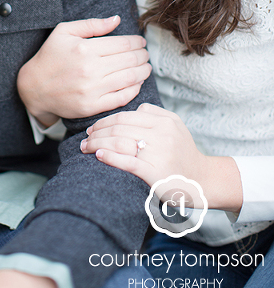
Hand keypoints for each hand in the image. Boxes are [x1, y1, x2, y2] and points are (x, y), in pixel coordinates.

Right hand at [17, 16, 150, 125]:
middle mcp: (90, 69)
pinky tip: (137, 83)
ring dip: (143, 72)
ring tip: (146, 67)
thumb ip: (92, 24)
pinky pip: (121, 98)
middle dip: (143, 56)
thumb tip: (116, 19)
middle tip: (145, 54)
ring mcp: (92, 90)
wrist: (34, 88)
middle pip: (130, 60)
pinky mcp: (92, 106)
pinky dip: (134, 89)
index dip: (137, 42)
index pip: (123, 44)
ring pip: (130, 78)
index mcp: (85, 48)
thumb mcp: (64, 31)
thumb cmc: (50, 56)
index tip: (140, 42)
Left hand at [81, 103, 241, 211]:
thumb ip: (154, 113)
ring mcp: (160, 153)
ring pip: (120, 142)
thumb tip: (132, 108)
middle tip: (84, 139)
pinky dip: (110, 157)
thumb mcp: (175, 125)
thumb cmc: (183, 153)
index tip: (92, 128)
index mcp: (164, 120)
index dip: (104, 121)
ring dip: (98, 144)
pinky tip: (99, 155)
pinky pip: (128, 162)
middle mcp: (162, 134)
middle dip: (98, 132)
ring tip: (86, 148)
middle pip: (120, 128)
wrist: (202, 180)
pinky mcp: (156, 173)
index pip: (125, 116)